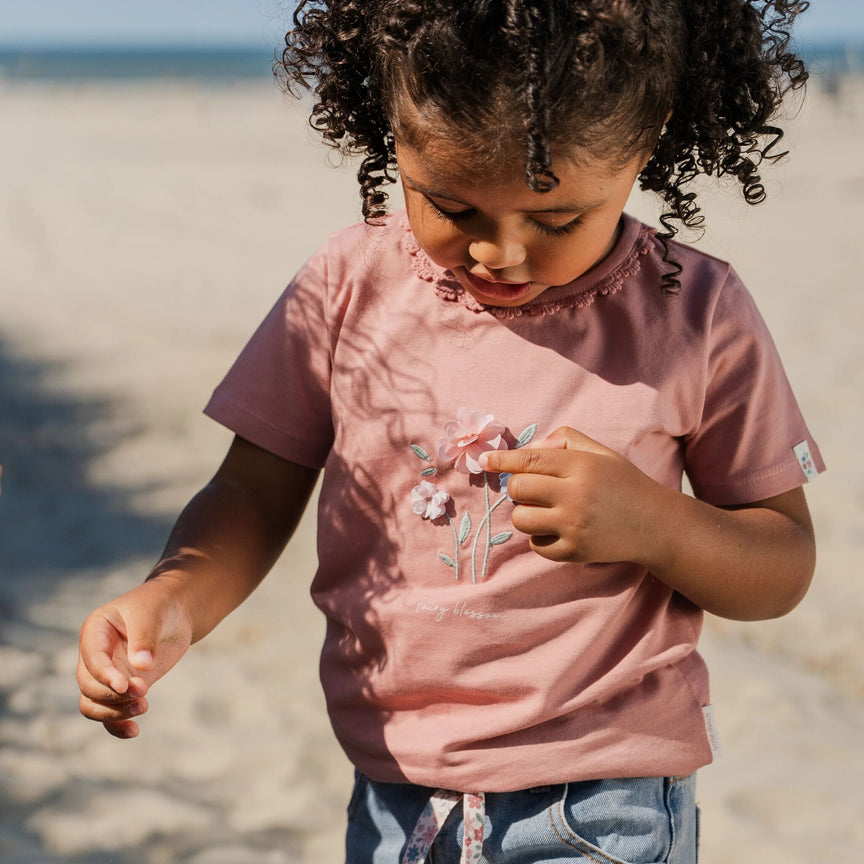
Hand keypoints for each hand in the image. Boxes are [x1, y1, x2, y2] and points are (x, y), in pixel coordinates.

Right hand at [76, 580, 192, 738]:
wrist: (175, 611)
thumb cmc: (160, 606)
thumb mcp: (153, 614)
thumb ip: (145, 638)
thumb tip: (142, 667)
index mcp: (95, 630)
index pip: (92, 659)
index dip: (105, 675)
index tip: (126, 686)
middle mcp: (95, 655)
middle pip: (89, 686)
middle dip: (114, 694)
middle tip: (144, 691)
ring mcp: (107, 673)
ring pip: (93, 703)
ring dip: (114, 712)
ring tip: (144, 707)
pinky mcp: (122, 687)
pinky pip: (109, 712)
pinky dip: (116, 725)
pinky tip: (133, 731)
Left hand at [479, 426, 666, 564]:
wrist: (656, 525)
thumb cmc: (624, 484)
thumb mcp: (601, 452)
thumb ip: (564, 440)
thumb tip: (527, 450)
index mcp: (580, 465)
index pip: (529, 460)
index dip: (502, 460)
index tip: (485, 460)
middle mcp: (574, 494)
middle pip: (517, 489)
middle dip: (517, 488)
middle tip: (532, 490)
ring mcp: (573, 526)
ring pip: (520, 519)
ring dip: (525, 514)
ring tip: (545, 511)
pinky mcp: (574, 552)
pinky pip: (535, 546)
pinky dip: (540, 538)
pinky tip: (557, 530)